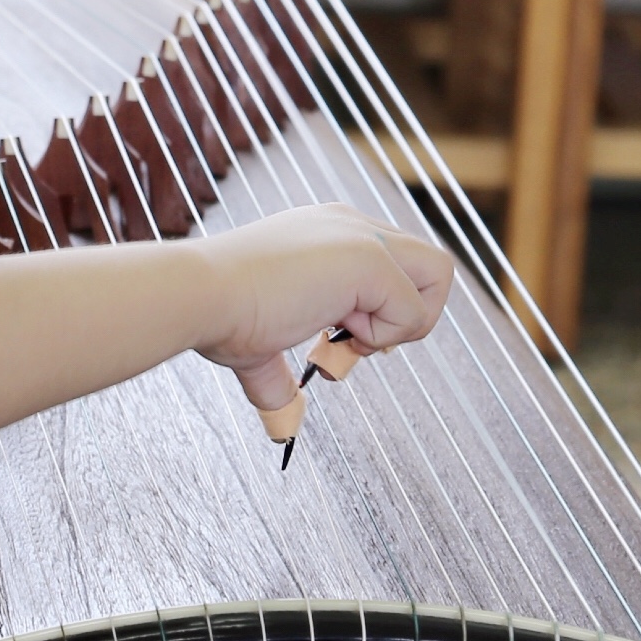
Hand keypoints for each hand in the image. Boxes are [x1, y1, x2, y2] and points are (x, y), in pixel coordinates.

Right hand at [193, 204, 452, 416]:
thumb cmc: (218, 310)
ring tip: (348, 337)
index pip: (393, 267)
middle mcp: (349, 225)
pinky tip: (334, 331)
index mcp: (327, 233)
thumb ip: (277, 373)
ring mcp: (362, 238)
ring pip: (439, 276)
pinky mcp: (370, 260)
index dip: (380, 311)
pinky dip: (383, 336)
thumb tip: (280, 415)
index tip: (336, 335)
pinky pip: (414, 311)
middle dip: (406, 315)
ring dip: (403, 322)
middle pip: (429, 265)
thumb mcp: (259, 341)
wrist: (200, 295)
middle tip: (356, 340)